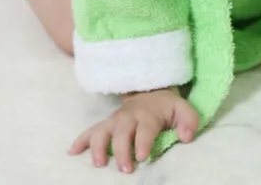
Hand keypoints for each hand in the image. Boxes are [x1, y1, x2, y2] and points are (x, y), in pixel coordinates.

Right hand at [68, 87, 198, 172]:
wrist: (149, 93)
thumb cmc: (166, 108)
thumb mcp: (182, 110)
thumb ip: (189, 121)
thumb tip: (187, 137)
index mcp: (148, 115)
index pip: (145, 128)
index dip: (143, 141)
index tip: (142, 156)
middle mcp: (129, 117)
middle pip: (122, 133)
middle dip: (122, 150)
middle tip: (126, 168)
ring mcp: (114, 121)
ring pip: (102, 131)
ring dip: (98, 147)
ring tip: (99, 164)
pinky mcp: (105, 124)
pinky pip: (90, 130)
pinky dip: (80, 140)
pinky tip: (72, 152)